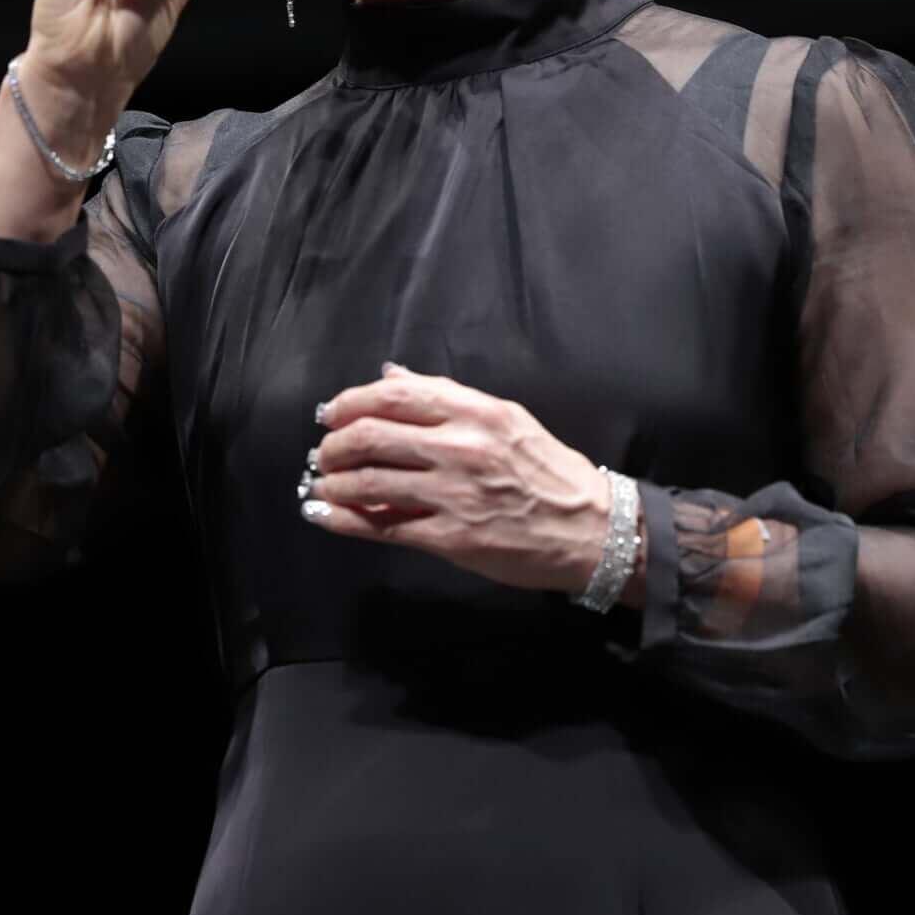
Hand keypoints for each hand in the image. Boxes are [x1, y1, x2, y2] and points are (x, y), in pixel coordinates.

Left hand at [301, 363, 631, 599]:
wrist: (593, 531)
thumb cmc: (550, 473)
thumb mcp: (507, 419)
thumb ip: (447, 397)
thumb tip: (390, 376)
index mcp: (476, 412)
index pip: (395, 395)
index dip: (351, 402)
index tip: (332, 415)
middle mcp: (461, 447)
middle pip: (371, 436)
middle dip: (334, 446)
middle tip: (324, 454)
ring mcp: (453, 494)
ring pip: (369, 481)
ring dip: (332, 483)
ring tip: (321, 485)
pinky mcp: (450, 537)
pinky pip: (383, 525)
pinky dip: (344, 520)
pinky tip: (325, 516)